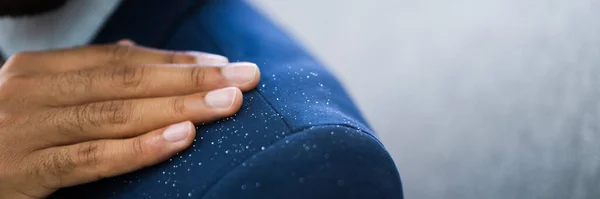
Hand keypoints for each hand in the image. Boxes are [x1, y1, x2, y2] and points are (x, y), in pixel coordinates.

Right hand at [0, 44, 259, 197]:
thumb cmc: (6, 134)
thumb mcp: (40, 97)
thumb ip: (87, 76)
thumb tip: (142, 53)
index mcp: (40, 69)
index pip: (121, 59)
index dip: (176, 60)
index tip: (223, 63)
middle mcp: (32, 90)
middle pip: (128, 80)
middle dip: (192, 78)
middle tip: (244, 78)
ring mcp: (26, 129)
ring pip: (116, 114)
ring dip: (179, 106)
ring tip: (227, 104)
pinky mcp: (25, 172)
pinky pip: (90, 158)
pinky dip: (139, 147)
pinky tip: (181, 138)